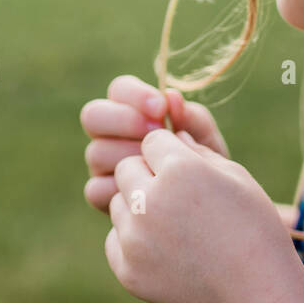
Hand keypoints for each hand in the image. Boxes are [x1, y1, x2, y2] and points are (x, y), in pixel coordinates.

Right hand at [80, 76, 229, 212]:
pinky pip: (95, 188)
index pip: (119, 89)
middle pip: (93, 115)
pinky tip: (146, 195)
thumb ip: (192, 119)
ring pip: (96, 152)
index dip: (135, 95)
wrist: (209, 213)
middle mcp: (112, 135)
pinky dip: (119, 190)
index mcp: (134, 111)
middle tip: (154, 133)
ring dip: (127, 157)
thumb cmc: (206, 170)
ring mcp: (102, 165)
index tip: (161, 108)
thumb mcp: (206, 142)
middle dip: (124, 121)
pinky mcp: (101, 194)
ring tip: (157, 169)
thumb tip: (173, 98)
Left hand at [104, 127, 297, 302]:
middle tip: (179, 198)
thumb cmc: (253, 227)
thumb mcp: (234, 176)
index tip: (189, 172)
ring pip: (119, 203)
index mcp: (179, 169)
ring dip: (139, 208)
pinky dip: (134, 241)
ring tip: (175, 227)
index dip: (171, 154)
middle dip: (147, 176)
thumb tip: (171, 133)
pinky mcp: (127, 269)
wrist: (255, 293)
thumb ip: (196, 151)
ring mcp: (135, 238)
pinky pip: (116, 239)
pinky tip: (166, 250)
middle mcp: (149, 200)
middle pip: (127, 168)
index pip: (152, 141)